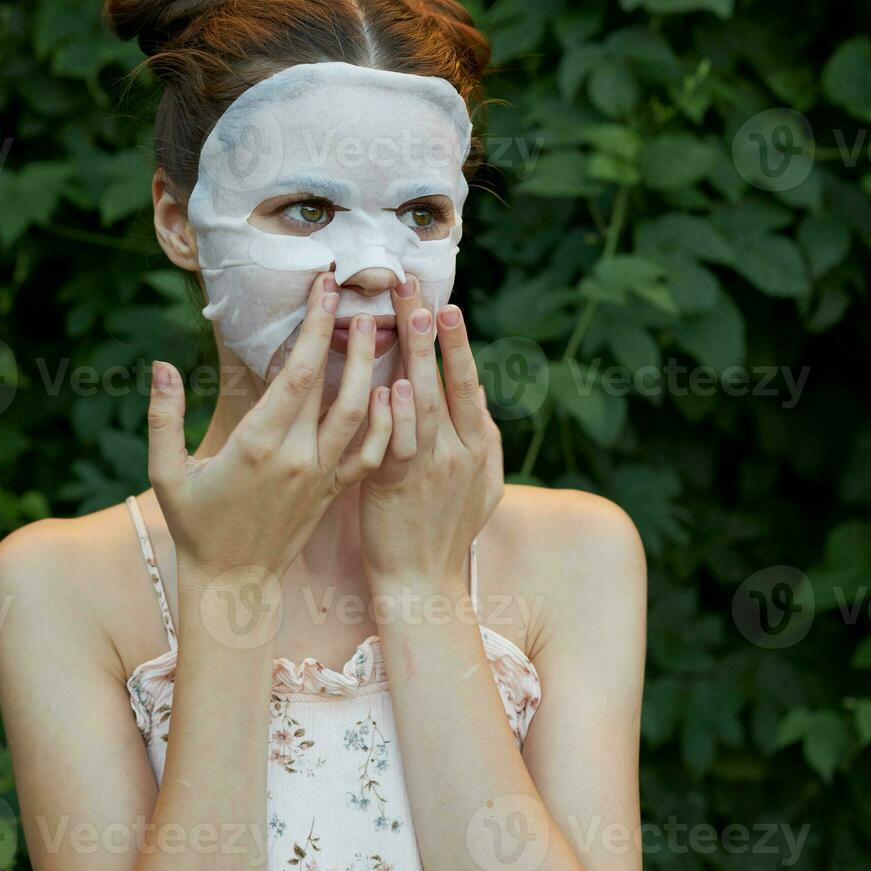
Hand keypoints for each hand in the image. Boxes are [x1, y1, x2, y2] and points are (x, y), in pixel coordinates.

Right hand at [147, 273, 392, 587]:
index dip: (313, 327)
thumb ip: (163, 418)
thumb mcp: (166, 474)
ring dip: (374, 370)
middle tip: (359, 297)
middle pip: (336, 388)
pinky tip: (391, 390)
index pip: (295, 375)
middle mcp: (297, 458)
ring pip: (361, 416)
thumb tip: (160, 367)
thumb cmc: (195, 526)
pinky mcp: (335, 492)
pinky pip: (372, 453)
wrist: (233, 583)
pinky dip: (387, 421)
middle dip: (352, 338)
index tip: (324, 287)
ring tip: (380, 330)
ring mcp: (321, 476)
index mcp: (257, 445)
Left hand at [360, 275, 503, 587]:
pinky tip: (389, 384)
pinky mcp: (398, 484)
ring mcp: (431, 467)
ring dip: (415, 355)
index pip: (468, 383)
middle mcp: (460, 451)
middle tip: (416, 288)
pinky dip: (396, 413)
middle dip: (432, 330)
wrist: (422, 582)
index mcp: (479, 446)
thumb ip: (481, 444)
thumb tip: (480, 409)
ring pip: (424, 400)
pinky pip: (398, 441)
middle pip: (446, 379)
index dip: (458, 344)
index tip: (447, 305)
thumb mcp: (480, 487)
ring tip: (408, 316)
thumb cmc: (444, 532)